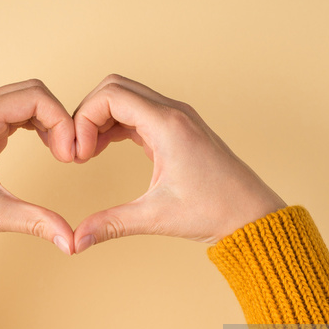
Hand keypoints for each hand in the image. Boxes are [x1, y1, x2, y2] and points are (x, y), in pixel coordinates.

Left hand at [0, 79, 75, 254]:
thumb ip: (37, 222)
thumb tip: (72, 243)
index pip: (36, 97)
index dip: (61, 121)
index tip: (68, 155)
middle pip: (33, 91)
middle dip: (58, 118)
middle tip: (68, 153)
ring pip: (24, 98)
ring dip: (48, 119)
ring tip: (59, 151)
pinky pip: (14, 110)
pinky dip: (35, 123)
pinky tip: (46, 146)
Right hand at [72, 75, 286, 251]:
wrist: (252, 214)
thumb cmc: (215, 210)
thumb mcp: (156, 217)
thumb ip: (111, 224)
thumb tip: (77, 241)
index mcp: (168, 124)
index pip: (110, 95)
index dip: (84, 119)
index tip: (80, 155)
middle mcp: (172, 112)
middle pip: (114, 87)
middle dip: (87, 114)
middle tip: (78, 150)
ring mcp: (176, 118)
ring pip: (125, 97)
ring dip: (100, 118)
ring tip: (87, 152)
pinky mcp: (176, 129)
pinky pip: (137, 113)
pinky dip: (115, 125)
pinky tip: (103, 149)